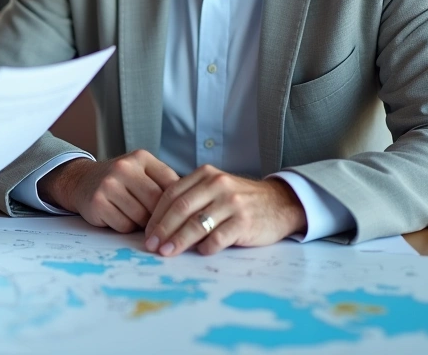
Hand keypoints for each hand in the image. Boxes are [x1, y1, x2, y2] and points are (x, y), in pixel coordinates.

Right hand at [38, 150, 179, 232]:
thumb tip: (193, 206)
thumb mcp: (142, 172)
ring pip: (141, 216)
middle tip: (160, 223)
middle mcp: (124, 167)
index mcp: (141, 158)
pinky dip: (126, 228)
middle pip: (156, 202)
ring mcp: (109, 184)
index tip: (181, 215)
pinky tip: (120, 218)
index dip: (177, 203)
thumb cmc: (120, 181)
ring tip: (136, 218)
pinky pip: (124, 225)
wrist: (81, 181)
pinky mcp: (98, 202)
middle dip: (160, 217)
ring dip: (142, 224)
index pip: (171, 184)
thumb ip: (164, 183)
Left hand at [143, 165, 306, 256]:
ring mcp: (232, 203)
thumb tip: (159, 224)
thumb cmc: (240, 200)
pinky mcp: (245, 222)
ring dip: (178, 241)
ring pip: (197, 224)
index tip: (147, 232)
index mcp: (206, 175)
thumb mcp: (215, 189)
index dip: (156, 215)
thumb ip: (192, 199)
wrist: (280, 203)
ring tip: (166, 252)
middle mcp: (218, 185)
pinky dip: (206, 247)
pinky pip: (219, 237)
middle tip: (151, 246)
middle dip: (162, 229)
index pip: (172, 194)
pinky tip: (200, 253)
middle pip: (180, 209)